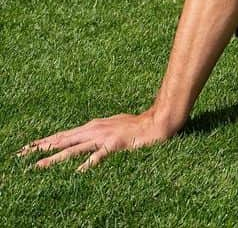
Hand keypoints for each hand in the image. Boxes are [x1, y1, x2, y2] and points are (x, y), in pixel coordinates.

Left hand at [18, 110, 177, 170]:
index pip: (64, 134)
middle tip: (21, 155)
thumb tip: (86, 136)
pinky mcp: (115, 145)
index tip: (27, 147)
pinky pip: (98, 156)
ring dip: (55, 158)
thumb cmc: (137, 125)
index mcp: (93, 126)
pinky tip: (76, 173)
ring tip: (38, 166)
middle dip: (42, 147)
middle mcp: (95, 129)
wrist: (158, 122)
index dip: (45, 141)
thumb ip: (99, 131)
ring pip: (74, 149)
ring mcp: (104, 137)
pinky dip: (86, 165)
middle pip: (63, 140)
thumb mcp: (113, 125)